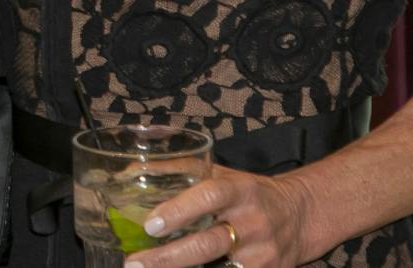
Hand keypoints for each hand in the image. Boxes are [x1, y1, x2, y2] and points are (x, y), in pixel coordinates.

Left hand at [125, 166, 317, 267]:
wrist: (300, 215)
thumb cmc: (245, 192)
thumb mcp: (219, 173)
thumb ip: (177, 170)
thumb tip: (129, 172)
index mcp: (239, 190)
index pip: (209, 196)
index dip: (179, 210)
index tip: (149, 225)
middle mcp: (253, 222)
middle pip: (208, 243)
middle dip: (168, 257)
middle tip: (135, 263)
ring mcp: (263, 253)